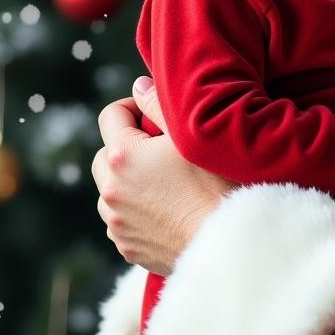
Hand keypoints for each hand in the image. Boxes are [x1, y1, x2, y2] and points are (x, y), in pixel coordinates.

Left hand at [91, 77, 231, 274]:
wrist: (229, 243)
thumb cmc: (218, 184)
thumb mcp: (192, 135)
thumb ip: (159, 104)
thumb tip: (138, 86)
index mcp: (123, 156)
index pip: (110, 115)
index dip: (133, 108)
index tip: (155, 117)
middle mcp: (110, 190)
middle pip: (105, 154)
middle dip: (128, 147)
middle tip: (163, 150)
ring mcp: (116, 223)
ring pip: (111, 189)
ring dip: (129, 181)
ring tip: (166, 182)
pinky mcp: (126, 247)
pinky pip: (122, 219)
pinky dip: (136, 210)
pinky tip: (168, 209)